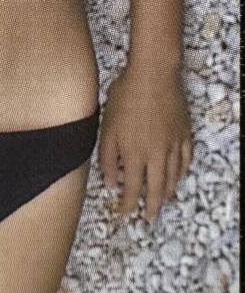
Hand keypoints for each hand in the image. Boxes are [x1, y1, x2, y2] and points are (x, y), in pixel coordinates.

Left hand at [98, 64, 192, 221]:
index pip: (132, 190)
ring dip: (167, 193)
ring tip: (162, 201)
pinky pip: (186, 161)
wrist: (153, 74)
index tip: (123, 214)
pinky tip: (178, 176)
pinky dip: (181, 173)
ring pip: (173, 178)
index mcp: (135, 154)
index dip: (127, 205)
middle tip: (148, 219)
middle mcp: (157, 155)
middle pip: (156, 190)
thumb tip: (111, 184)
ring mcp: (173, 145)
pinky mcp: (184, 134)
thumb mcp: (107, 127)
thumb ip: (108, 158)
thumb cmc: (125, 97)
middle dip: (151, 207)